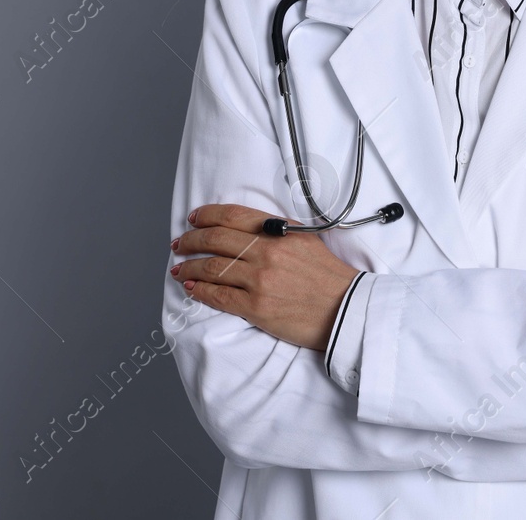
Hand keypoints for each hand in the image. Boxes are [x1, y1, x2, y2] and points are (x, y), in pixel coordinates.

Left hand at [171, 204, 360, 350]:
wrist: (346, 309)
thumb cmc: (328, 277)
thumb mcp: (306, 240)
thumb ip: (277, 231)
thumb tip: (246, 230)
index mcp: (279, 231)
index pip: (232, 215)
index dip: (207, 215)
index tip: (194, 218)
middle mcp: (267, 252)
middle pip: (215, 239)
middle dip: (190, 240)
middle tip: (180, 243)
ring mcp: (259, 280)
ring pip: (210, 268)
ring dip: (188, 267)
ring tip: (179, 268)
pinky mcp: (256, 307)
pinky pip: (217, 296)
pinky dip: (199, 290)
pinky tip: (191, 288)